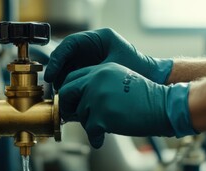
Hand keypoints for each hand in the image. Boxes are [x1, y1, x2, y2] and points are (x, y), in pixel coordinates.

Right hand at [45, 28, 172, 89]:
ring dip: (64, 81)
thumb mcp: (113, 69)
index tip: (51, 75)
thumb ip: (90, 75)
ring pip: (70, 68)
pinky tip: (71, 97)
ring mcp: (92, 58)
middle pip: (67, 57)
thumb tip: (67, 87)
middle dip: (59, 73)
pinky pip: (77, 77)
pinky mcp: (93, 69)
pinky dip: (72, 87)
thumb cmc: (137, 70)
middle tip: (55, 89)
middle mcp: (93, 46)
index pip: (71, 44)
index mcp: (99, 38)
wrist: (153, 78)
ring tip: (62, 96)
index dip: (58, 59)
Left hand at [59, 63, 196, 147]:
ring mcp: (97, 97)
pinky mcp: (101, 116)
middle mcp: (96, 80)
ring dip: (89, 124)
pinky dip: (95, 138)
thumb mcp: (120, 81)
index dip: (68, 91)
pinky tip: (100, 140)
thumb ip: (98, 86)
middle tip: (71, 116)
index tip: (69, 102)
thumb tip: (76, 103)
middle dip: (66, 106)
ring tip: (104, 127)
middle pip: (66, 92)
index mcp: (101, 70)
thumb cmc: (146, 97)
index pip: (72, 77)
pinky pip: (89, 131)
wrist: (164, 106)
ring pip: (80, 115)